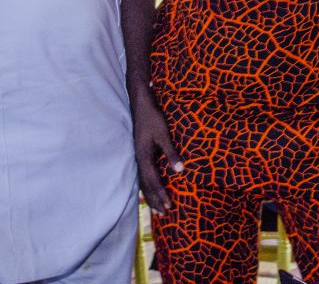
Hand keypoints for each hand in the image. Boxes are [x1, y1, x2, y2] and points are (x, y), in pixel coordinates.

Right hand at [131, 92, 183, 216]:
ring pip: (143, 181)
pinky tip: (150, 189)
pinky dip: (147, 186)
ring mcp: (137, 157)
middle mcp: (138, 160)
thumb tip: (180, 171)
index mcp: (143, 156)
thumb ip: (171, 152)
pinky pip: (142, 175)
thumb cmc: (152, 117)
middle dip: (155, 200)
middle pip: (146, 185)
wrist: (139, 103)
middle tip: (164, 214)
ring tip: (157, 208)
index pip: (153, 181)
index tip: (169, 207)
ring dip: (150, 195)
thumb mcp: (163, 133)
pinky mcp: (139, 153)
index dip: (161, 195)